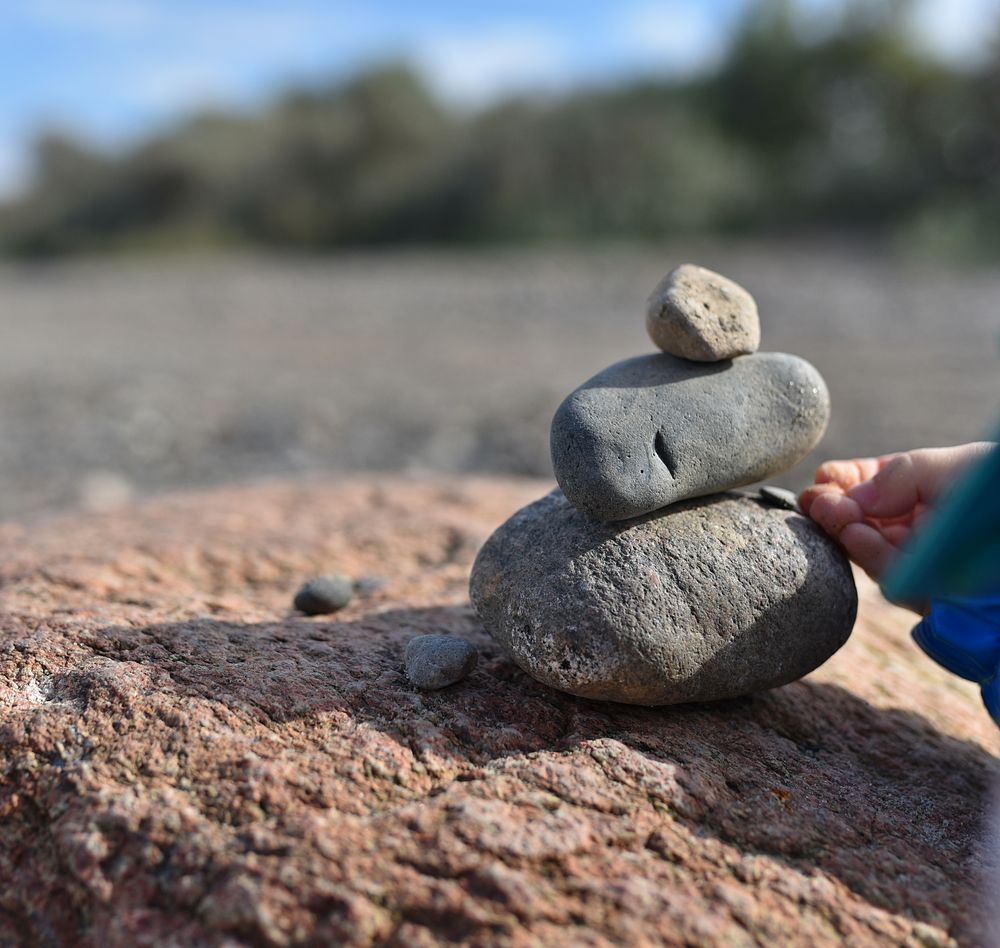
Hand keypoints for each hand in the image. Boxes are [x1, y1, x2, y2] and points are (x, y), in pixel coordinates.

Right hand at [799, 443, 993, 588]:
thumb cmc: (993, 491)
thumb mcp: (944, 467)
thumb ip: (895, 477)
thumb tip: (846, 497)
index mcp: (916, 490)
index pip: (864, 487)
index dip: (841, 482)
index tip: (825, 478)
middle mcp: (910, 526)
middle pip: (856, 519)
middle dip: (832, 508)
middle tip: (815, 500)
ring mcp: (915, 559)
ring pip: (863, 549)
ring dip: (842, 530)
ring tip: (831, 511)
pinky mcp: (925, 590)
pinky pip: (888, 574)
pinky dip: (866, 553)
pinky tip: (853, 533)